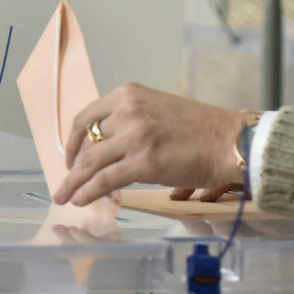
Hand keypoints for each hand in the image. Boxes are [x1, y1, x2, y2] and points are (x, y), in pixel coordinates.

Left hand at [54, 83, 252, 207]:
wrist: (230, 140)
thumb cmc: (202, 128)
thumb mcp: (160, 109)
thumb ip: (133, 121)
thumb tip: (111, 149)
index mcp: (130, 94)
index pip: (88, 116)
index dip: (75, 139)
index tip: (72, 155)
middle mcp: (128, 110)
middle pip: (87, 141)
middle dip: (73, 165)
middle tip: (67, 181)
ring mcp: (134, 136)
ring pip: (90, 162)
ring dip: (73, 182)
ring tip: (64, 196)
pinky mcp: (142, 162)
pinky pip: (105, 180)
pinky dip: (88, 192)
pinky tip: (80, 200)